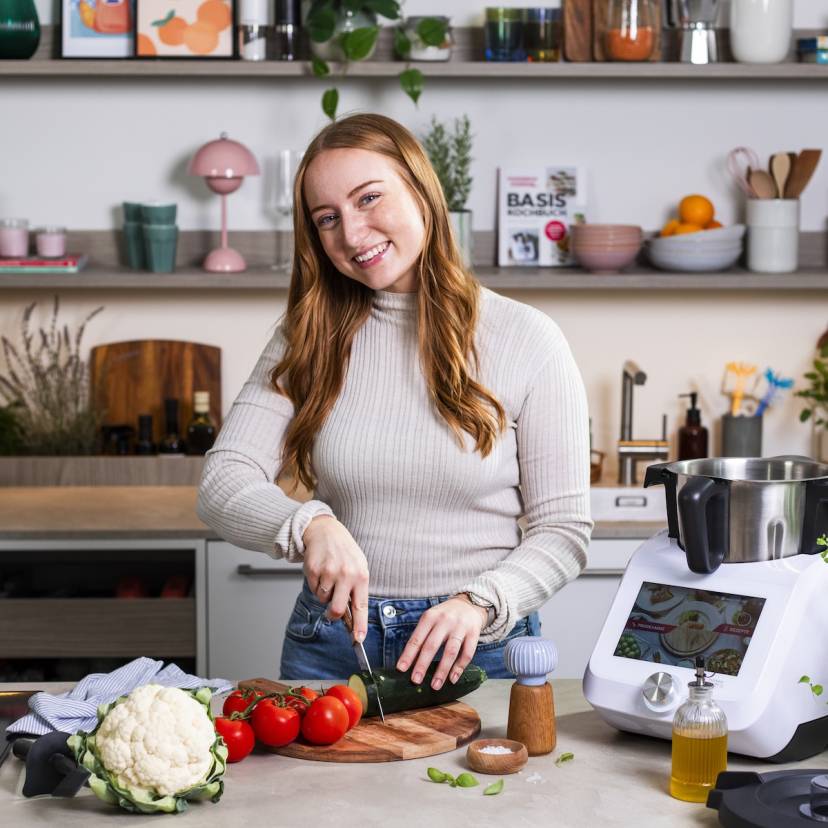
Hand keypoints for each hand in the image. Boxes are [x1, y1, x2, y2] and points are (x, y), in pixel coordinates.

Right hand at [302, 515, 368, 641]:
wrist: (326, 531)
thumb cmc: (345, 552)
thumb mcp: (358, 567)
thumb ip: (357, 589)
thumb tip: (354, 616)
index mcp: (361, 575)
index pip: (361, 606)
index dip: (359, 625)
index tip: (358, 639)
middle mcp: (346, 574)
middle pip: (336, 609)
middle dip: (333, 615)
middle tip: (332, 611)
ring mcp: (329, 572)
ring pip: (323, 599)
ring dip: (325, 594)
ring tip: (329, 578)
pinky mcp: (313, 570)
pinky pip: (314, 590)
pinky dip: (316, 585)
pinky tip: (321, 572)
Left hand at [395, 595, 487, 690]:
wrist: (469, 604)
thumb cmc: (445, 616)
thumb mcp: (431, 619)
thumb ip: (422, 636)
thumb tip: (409, 661)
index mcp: (430, 617)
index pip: (417, 638)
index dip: (408, 654)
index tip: (401, 669)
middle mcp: (444, 620)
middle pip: (432, 645)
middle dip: (423, 664)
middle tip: (416, 680)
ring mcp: (460, 627)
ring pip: (450, 651)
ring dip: (442, 670)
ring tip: (435, 685)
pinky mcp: (473, 633)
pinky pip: (467, 653)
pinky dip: (459, 668)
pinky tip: (453, 679)